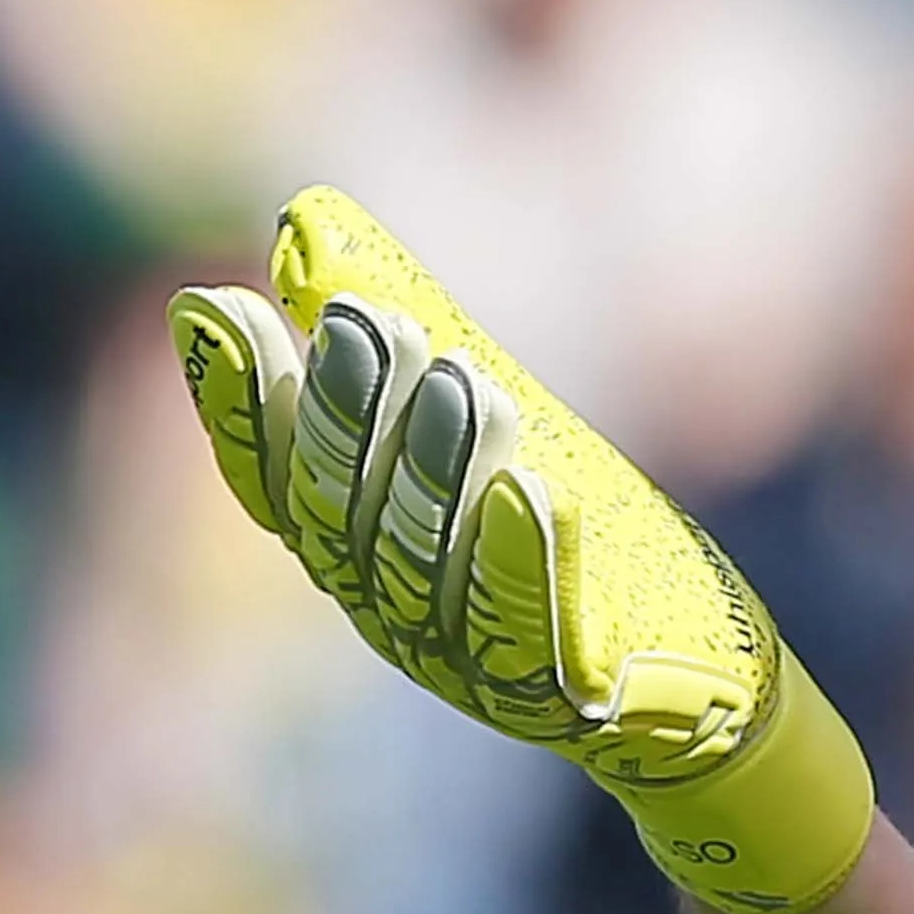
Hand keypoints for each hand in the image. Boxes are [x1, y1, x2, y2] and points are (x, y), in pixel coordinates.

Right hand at [174, 186, 875, 913]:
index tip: (220, 307)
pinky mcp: (562, 693)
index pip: (271, 477)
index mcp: (354, 546)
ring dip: (438, 472)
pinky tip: (531, 489)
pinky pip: (531, 628)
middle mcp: (390, 608)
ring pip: (430, 565)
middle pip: (345, 516)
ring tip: (460, 381)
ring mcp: (469, 660)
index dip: (237, 401)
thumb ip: (401, 323)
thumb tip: (299, 220)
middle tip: (363, 323)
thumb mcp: (483, 415)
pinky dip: (523, 559)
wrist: (693, 668)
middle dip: (347, 419)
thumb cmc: (568, 529)